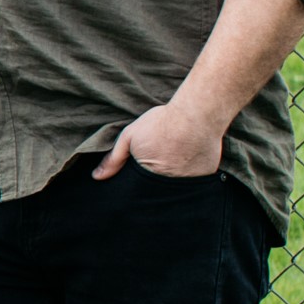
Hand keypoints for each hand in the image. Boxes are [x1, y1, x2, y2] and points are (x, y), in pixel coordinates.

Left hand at [94, 101, 224, 179]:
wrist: (197, 113)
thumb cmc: (161, 123)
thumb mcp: (130, 137)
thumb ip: (114, 159)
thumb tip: (97, 177)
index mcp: (148, 177)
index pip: (138, 191)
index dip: (137, 184)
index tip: (141, 171)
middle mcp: (169, 185)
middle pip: (158, 191)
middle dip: (155, 183)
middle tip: (160, 159)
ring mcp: (190, 183)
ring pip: (178, 187)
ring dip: (175, 178)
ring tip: (174, 157)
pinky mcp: (207, 177)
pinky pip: (196, 181)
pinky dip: (192, 173)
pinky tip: (190, 158)